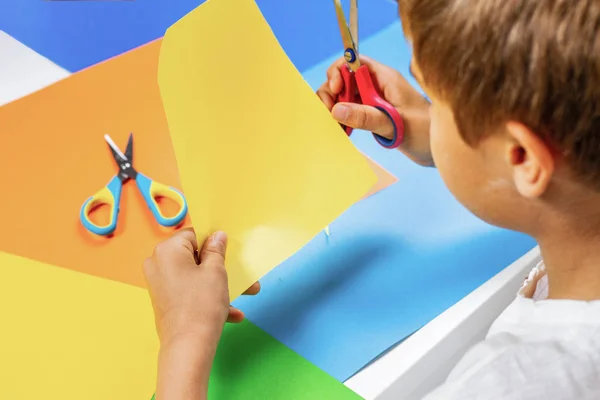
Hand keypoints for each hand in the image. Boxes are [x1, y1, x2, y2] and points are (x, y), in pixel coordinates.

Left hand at [145, 229, 260, 399]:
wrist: (188, 347)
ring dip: (218, 285)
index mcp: (167, 250)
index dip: (212, 242)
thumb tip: (216, 236)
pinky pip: (189, 291)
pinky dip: (208, 298)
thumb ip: (216, 250)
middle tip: (239, 274)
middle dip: (219, 267)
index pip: (193, 234)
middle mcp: (158, 263)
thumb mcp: (216, 272)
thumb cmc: (202, 304)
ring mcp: (159, 283)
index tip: (229, 251)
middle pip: (194, 257)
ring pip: (194, 276)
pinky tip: (232, 314)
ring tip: (243, 296)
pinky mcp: (164, 301)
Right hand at [317, 56, 433, 165]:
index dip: (339, 72)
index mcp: (385, 79)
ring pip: (345, 95)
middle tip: (328, 114)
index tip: (335, 91)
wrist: (439, 150)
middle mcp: (378, 86)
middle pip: (344, 78)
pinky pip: (351, 110)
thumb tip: (337, 110)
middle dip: (332, 92)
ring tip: (334, 126)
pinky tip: (343, 132)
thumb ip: (366, 117)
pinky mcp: (374, 115)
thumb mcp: (394, 123)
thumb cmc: (425, 133)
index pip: (354, 62)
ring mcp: (375, 100)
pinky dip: (342, 119)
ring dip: (335, 108)